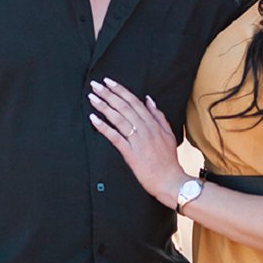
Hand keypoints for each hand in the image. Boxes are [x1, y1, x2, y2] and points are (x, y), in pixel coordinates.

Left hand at [88, 78, 184, 205]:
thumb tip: (149, 100)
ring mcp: (137, 140)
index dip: (120, 90)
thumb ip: (158, 116)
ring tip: (92, 98)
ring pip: (119, 118)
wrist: (170, 180)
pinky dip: (103, 127)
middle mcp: (145, 129)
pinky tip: (94, 119)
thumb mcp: (168, 134)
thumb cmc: (168, 160)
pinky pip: (115, 137)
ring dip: (104, 106)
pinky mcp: (130, 153)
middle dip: (109, 94)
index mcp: (153, 123)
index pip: (134, 101)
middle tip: (95, 85)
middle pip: (124, 106)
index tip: (109, 82)